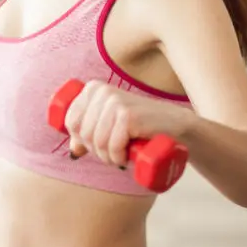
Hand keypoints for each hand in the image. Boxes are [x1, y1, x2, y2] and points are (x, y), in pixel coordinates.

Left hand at [63, 81, 191, 165]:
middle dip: (97, 151)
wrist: (175, 125)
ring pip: (97, 143)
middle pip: (83, 134)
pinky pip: (112, 146)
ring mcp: (114, 101)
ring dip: (109, 157)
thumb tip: (73, 149)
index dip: (81, 140)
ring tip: (122, 154)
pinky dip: (119, 157)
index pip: (70, 122)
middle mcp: (102, 91)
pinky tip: (128, 155)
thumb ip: (88, 133)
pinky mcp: (127, 115)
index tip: (98, 144)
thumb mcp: (110, 126)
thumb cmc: (141, 127)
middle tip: (114, 152)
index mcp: (93, 89)